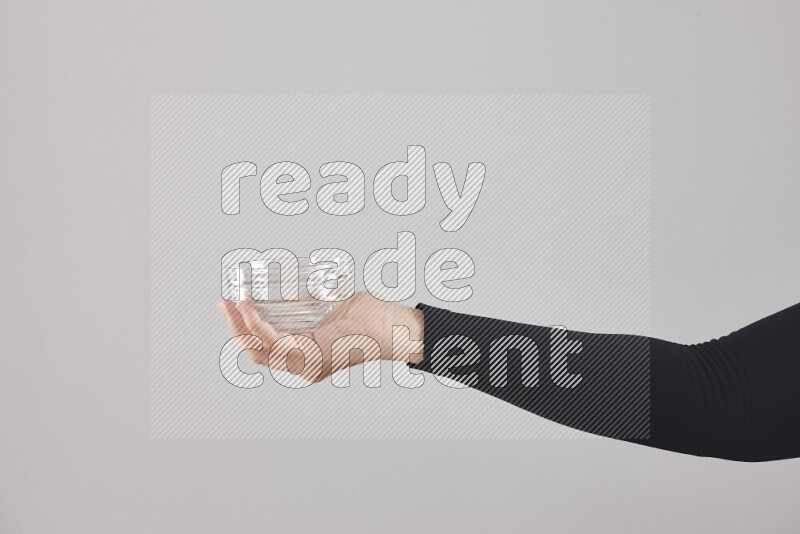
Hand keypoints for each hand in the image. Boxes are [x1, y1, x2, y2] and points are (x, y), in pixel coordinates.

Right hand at [217, 292, 423, 382]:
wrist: (392, 323)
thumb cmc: (368, 316)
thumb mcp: (327, 307)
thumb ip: (305, 305)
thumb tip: (284, 295)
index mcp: (305, 356)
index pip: (263, 348)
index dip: (242, 328)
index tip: (230, 305)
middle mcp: (303, 365)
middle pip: (255, 352)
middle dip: (234, 328)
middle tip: (223, 304)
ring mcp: (307, 365)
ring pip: (260, 351)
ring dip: (242, 327)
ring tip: (233, 305)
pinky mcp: (314, 357)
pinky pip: (277, 345)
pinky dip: (260, 328)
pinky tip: (251, 311)